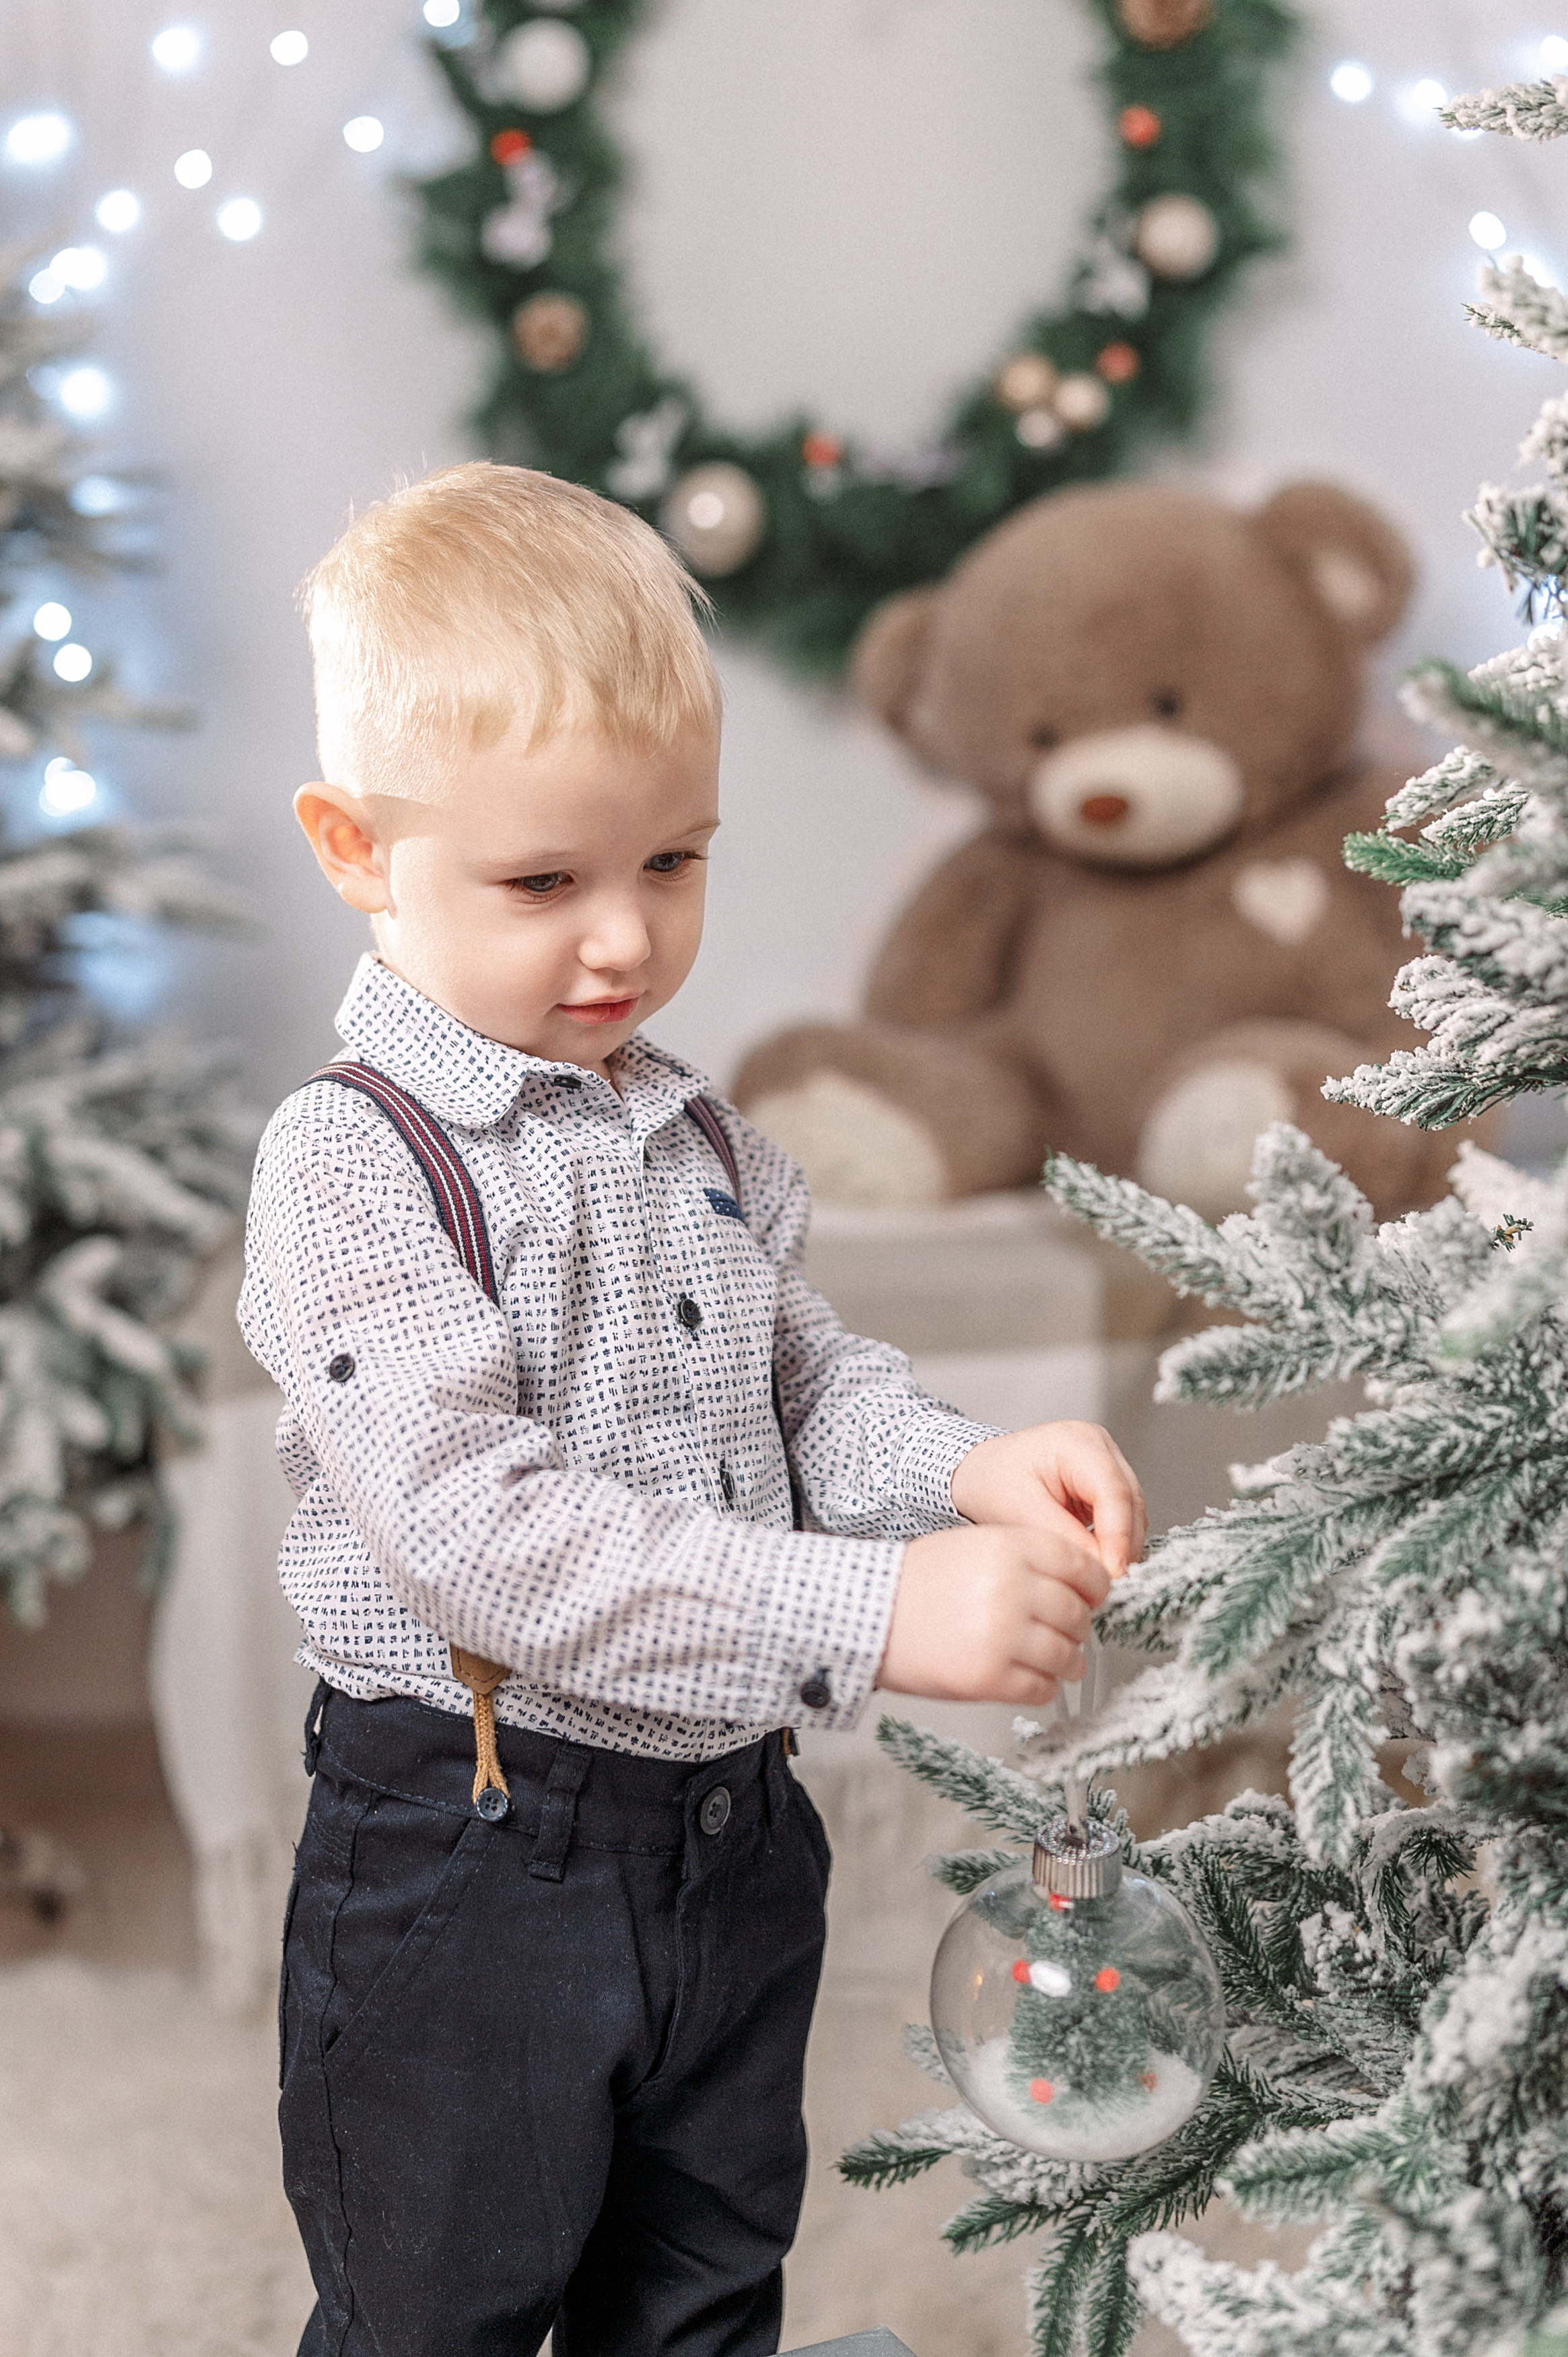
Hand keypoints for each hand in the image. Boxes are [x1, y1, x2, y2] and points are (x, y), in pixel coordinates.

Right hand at [876, 1523, 1109, 1705]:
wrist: (866, 1615)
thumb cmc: (916, 1582)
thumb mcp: (975, 1545)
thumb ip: (1027, 1559)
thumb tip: (1078, 1587)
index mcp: (1011, 1548)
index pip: (1084, 1569)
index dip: (1094, 1589)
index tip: (1091, 1599)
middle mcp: (1013, 1588)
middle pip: (1079, 1615)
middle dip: (1077, 1628)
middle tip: (1064, 1632)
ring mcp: (1003, 1635)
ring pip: (1067, 1655)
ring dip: (1065, 1662)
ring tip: (1051, 1660)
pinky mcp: (989, 1677)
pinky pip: (1042, 1688)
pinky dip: (1041, 1687)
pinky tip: (1025, 1678)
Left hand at [949, 1421, 1146, 1579]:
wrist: (979, 1471)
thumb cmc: (993, 1481)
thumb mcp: (1022, 1512)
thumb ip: (1065, 1539)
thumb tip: (1101, 1569)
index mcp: (1078, 1442)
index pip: (1113, 1492)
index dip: (1118, 1537)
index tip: (1112, 1574)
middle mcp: (1100, 1445)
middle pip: (1130, 1501)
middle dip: (1122, 1546)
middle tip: (1108, 1585)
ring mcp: (1107, 1460)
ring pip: (1132, 1510)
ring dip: (1121, 1546)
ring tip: (1100, 1577)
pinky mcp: (1105, 1481)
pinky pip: (1123, 1514)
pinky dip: (1114, 1540)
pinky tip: (1098, 1561)